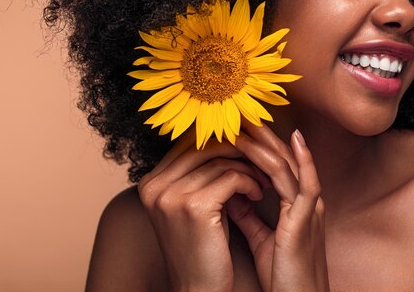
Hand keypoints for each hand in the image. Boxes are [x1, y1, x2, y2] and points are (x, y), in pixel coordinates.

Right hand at [137, 131, 269, 291]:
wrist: (199, 290)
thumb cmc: (202, 247)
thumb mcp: (192, 205)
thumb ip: (197, 174)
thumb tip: (226, 138)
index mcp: (150, 182)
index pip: (189, 143)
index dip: (221, 141)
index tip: (248, 148)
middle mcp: (154, 185)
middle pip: (203, 147)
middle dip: (239, 150)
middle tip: (262, 160)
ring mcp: (171, 195)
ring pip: (221, 161)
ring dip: (249, 168)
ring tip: (263, 181)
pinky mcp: (194, 206)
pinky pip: (232, 177)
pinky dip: (250, 182)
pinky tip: (258, 193)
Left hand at [226, 125, 329, 291]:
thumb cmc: (283, 276)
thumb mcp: (261, 239)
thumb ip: (248, 216)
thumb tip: (229, 195)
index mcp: (294, 205)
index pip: (275, 166)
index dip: (258, 146)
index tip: (238, 129)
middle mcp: (305, 201)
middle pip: (284, 159)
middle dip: (263, 135)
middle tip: (244, 113)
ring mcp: (309, 209)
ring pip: (291, 166)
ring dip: (271, 143)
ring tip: (253, 122)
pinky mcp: (308, 220)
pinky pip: (307, 183)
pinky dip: (302, 159)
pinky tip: (293, 140)